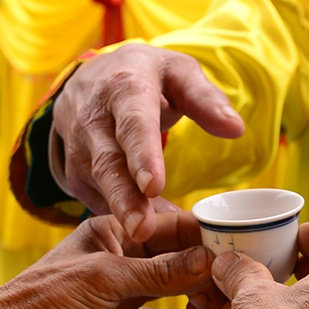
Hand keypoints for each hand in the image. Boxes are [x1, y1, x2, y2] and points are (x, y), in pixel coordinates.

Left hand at [0, 205, 215, 308]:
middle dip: (203, 266)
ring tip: (212, 304)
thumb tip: (207, 260)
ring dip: (192, 295)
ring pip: (172, 288)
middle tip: (234, 276)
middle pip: (176, 256)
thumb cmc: (48, 298)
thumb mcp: (106, 277)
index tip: (234, 242)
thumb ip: (158, 271)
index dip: (199, 233)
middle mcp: (123, 258)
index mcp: (113, 231)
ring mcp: (124, 293)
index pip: (167, 224)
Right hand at [49, 43, 245, 239]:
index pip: (133, 125)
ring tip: (144, 236)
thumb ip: (205, 99)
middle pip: (109, 162)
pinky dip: (116, 215)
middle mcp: (93, 118)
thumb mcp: (177, 72)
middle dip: (124, 197)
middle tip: (142, 229)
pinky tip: (140, 230)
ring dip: (120, 211)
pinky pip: (95, 197)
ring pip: (99, 185)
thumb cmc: (144, 77)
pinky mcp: (74, 172)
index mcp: (124, 88)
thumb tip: (235, 129)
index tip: (154, 186)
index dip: (142, 156)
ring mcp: (78, 148)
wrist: (88, 79)